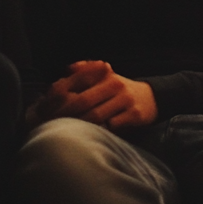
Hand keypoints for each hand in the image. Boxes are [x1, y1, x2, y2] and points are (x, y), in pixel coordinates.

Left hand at [31, 60, 157, 130]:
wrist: (150, 98)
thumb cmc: (119, 89)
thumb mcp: (105, 76)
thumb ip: (86, 70)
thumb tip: (67, 68)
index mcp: (106, 75)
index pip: (80, 85)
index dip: (65, 97)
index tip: (52, 108)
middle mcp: (116, 85)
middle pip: (86, 101)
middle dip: (70, 113)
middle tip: (56, 123)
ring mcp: (126, 100)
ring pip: (98, 115)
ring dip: (83, 124)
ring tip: (70, 131)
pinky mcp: (135, 115)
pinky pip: (113, 126)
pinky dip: (101, 131)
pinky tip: (91, 135)